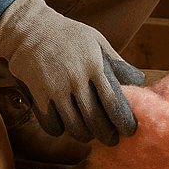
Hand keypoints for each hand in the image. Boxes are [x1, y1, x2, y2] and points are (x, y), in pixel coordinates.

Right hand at [0, 0, 144, 144]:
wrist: (29, 29)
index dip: (124, 121)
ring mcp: (55, 89)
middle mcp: (76, 79)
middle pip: (96, 120)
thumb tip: (139, 81)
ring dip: (85, 135)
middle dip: (107, 135)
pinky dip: (61, 129)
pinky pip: (53, 125)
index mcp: (94, 65)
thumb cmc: (68, 35)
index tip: (129, 130)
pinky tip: (65, 124)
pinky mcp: (38, 96)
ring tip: (89, 133)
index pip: (114, 102)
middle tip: (112, 139)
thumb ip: (117, 63)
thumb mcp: (97, 41)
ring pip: (75, 127)